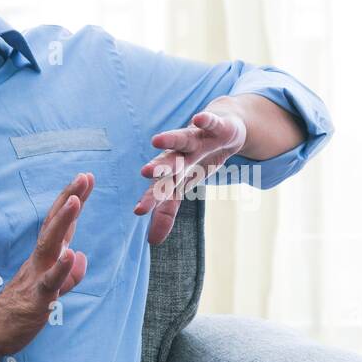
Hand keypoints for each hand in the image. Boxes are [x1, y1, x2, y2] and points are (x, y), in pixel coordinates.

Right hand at [0, 172, 91, 356]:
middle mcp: (40, 261)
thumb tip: (81, 255)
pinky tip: (72, 253)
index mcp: (44, 257)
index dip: (72, 200)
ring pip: (50, 245)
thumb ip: (69, 274)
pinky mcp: (37, 297)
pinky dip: (61, 267)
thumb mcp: (52, 290)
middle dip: (70, 199)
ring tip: (75, 201)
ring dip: (63, 222)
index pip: (60, 223)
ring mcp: (37, 276)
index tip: (85, 178)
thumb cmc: (22, 309)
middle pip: (55, 224)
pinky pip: (50, 281)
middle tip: (83, 176)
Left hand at [133, 108, 246, 244]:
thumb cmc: (197, 161)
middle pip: (169, 161)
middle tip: (145, 172)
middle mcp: (182, 154)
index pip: (161, 186)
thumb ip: (167, 212)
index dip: (152, 199)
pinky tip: (198, 119)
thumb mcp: (184, 188)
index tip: (139, 211)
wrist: (223, 130)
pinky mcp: (216, 126)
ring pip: (183, 139)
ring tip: (156, 140)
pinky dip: (206, 121)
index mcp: (173, 171)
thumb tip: (152, 242)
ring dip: (171, 139)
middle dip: (158, 168)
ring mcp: (198, 138)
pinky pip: (211, 123)